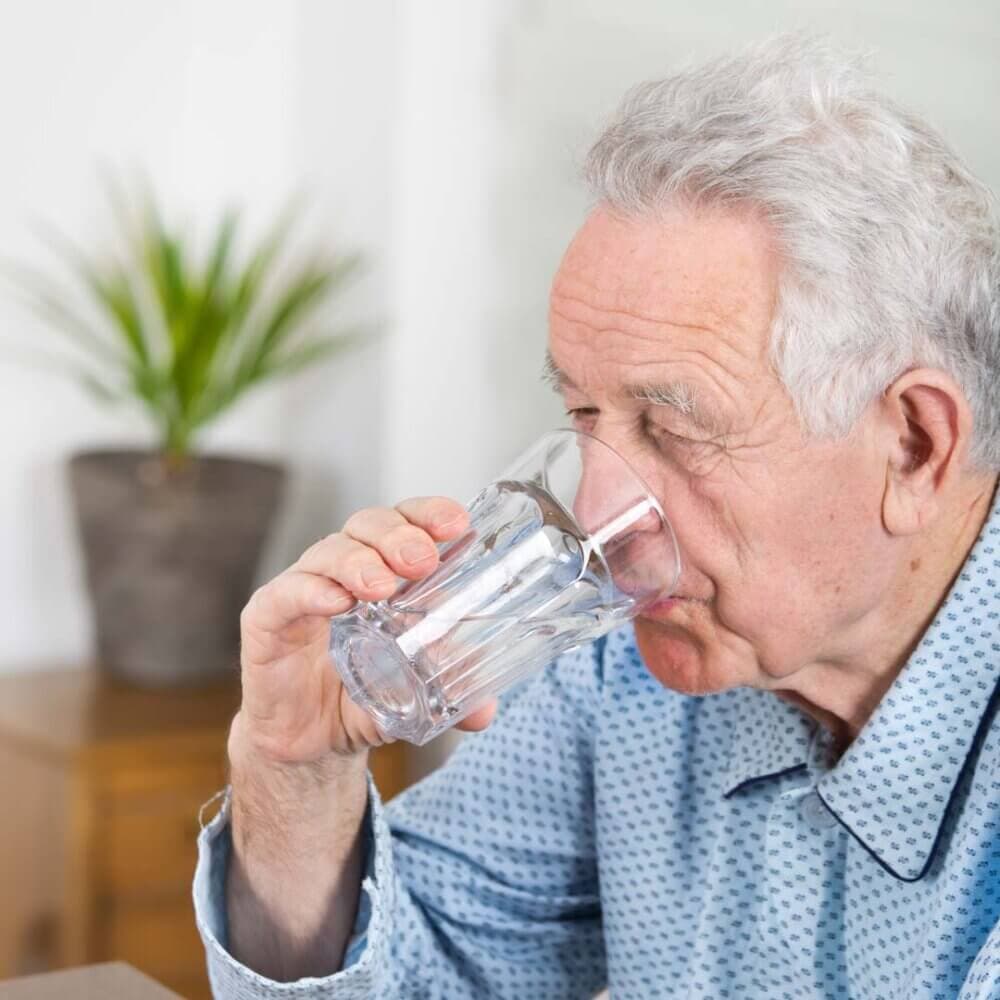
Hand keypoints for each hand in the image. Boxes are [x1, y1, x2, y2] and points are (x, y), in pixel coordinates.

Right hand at [235, 496, 497, 765]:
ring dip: (358, 562)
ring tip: (382, 586)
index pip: (405, 522)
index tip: (456, 525)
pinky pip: (285, 594)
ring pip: (328, 552)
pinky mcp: (266, 618)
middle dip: (397, 534)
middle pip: (367, 526)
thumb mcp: (415, 695)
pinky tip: (335, 602)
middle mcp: (343, 569)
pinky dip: (310, 592)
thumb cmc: (363, 698)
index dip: (428, 514)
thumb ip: (451, 696)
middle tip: (422, 560)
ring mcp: (303, 589)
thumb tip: (485, 711)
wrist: (311, 745)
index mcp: (385, 570)